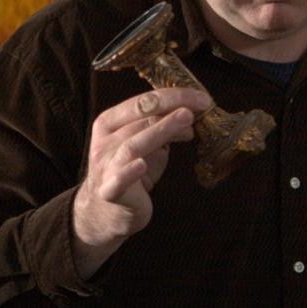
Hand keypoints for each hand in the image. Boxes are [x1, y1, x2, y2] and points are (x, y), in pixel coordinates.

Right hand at [71, 87, 209, 276]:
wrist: (106, 211)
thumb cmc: (130, 172)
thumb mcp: (148, 145)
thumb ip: (163, 129)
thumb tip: (191, 115)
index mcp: (110, 122)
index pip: (143, 102)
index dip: (173, 96)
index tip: (202, 98)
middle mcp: (104, 140)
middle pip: (140, 118)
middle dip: (172, 108)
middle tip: (201, 106)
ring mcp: (105, 165)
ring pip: (133, 144)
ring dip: (161, 130)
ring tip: (186, 120)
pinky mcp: (109, 191)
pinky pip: (118, 179)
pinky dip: (129, 171)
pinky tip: (141, 165)